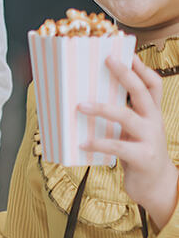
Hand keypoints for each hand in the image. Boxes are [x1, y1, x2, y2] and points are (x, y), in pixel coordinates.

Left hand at [81, 56, 178, 224]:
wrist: (157, 185)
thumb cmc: (138, 152)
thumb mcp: (134, 130)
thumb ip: (122, 114)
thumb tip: (87, 95)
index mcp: (151, 112)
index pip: (153, 84)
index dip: (141, 67)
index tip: (126, 52)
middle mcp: (154, 121)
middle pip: (142, 92)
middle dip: (126, 74)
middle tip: (107, 60)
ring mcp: (150, 138)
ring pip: (127, 116)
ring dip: (102, 108)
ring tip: (80, 105)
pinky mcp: (143, 157)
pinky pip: (118, 146)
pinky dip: (98, 142)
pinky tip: (82, 143)